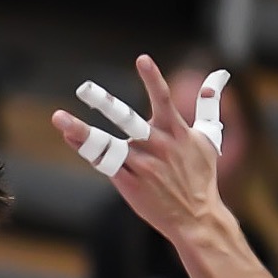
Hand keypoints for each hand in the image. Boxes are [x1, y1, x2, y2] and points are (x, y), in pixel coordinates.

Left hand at [52, 55, 230, 243]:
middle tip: (83, 88)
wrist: (195, 218)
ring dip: (81, 132)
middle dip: (105, 104)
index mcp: (175, 131)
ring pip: (106, 144)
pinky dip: (85, 149)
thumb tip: (218, 75)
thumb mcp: (209, 137)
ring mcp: (140, 165)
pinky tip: (68, 136)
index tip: (142, 59)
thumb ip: (209, 105)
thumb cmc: (201, 175)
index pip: (164, 99)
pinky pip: (103, 163)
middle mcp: (156, 145)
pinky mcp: (128, 183)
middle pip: (127, 120)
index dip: (153, 79)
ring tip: (59, 118)